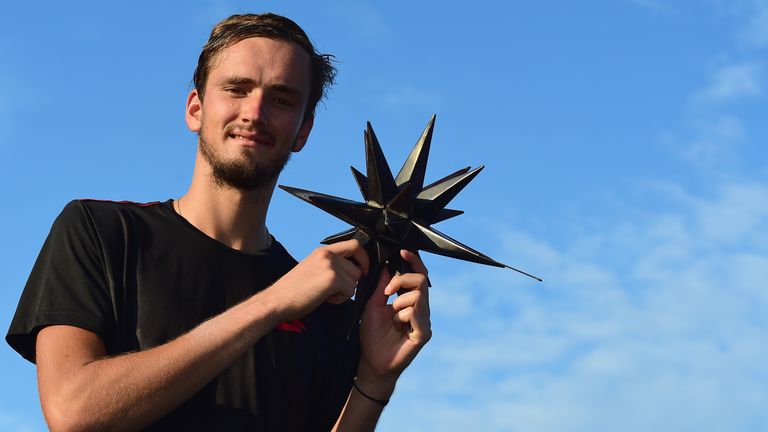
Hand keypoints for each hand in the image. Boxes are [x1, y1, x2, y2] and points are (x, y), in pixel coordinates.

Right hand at [266, 239, 368, 320]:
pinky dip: (340, 299)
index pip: (354, 244)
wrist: (277, 301)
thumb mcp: (312, 268)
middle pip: (357, 267)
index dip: (363, 257)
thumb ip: (329, 265)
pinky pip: (350, 291)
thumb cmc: (292, 290)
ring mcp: (330, 266)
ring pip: (355, 281)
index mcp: (322, 251)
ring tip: (326, 294)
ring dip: (344, 292)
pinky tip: (325, 299)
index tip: (363, 269)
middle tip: (334, 290)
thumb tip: (347, 270)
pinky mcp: (332, 279)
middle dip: (350, 282)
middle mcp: (327, 255)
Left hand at [357, 250, 431, 391]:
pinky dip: (402, 315)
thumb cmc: (372, 335)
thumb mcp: (373, 304)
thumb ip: (381, 285)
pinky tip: (396, 325)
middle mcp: (421, 308)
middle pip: (422, 280)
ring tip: (391, 316)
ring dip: (399, 302)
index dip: (413, 261)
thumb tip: (385, 264)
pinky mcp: (424, 334)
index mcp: (409, 300)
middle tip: (387, 291)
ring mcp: (424, 321)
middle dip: (402, 280)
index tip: (403, 251)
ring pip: (418, 295)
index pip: (418, 275)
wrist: (371, 362)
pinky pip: (417, 313)